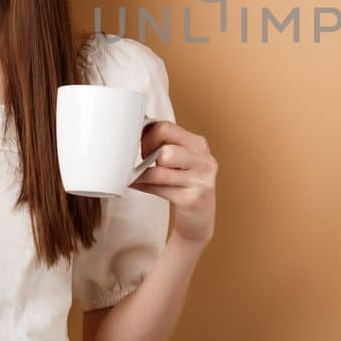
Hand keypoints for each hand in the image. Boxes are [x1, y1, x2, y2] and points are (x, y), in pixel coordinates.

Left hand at [130, 120, 216, 245]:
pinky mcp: (193, 199)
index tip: (141, 145)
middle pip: (165, 149)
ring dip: (143, 173)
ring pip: (162, 168)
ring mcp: (201, 180)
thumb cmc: (182, 185)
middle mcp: (204, 160)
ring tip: (137, 175)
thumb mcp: (178, 160)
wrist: (198, 219)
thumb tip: (137, 121)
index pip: (166, 127)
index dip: (146, 135)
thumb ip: (163, 142)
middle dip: (146, 155)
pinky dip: (143, 185)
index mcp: (198, 144)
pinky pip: (160, 187)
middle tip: (142, 162)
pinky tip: (137, 185)